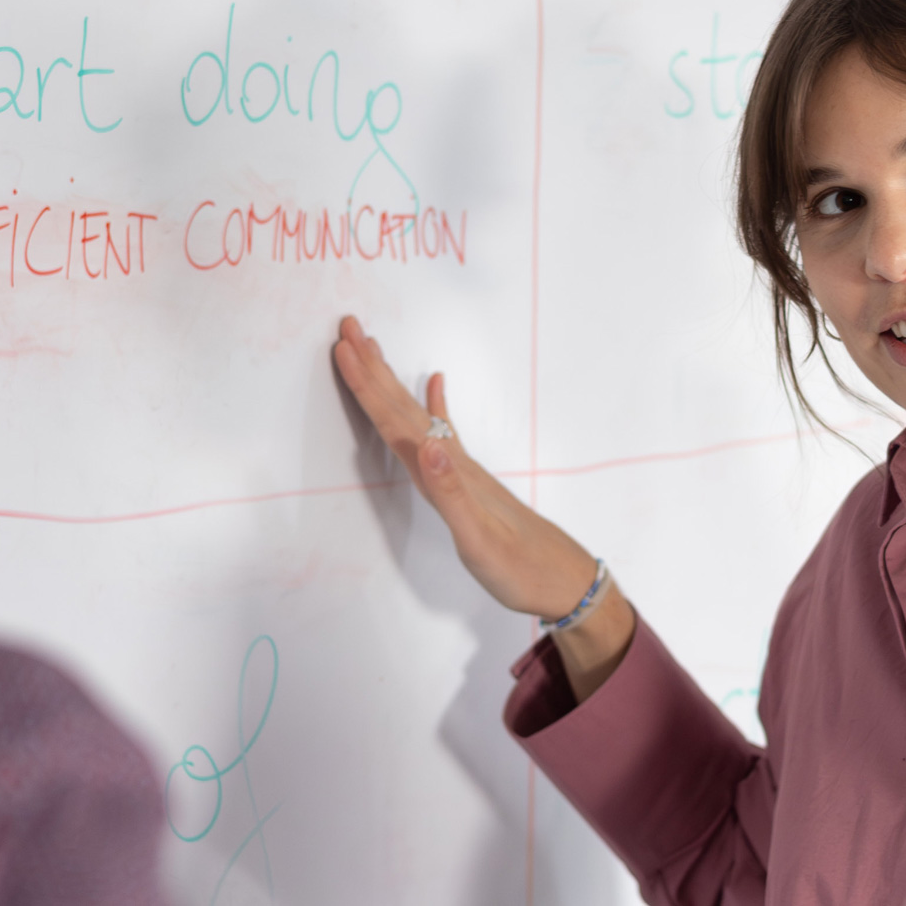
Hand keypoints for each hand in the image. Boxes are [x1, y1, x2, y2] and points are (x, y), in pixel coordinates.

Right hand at [332, 317, 634, 697]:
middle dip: (372, 369)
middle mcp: (452, 461)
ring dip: (392, 382)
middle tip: (348, 326)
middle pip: (404, 407)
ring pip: (417, 414)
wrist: (562, 580)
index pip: (398, 421)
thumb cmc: (519, 566)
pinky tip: (438, 383)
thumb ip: (451, 493)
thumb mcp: (479, 539)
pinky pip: (444, 432)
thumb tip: (428, 443)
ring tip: (373, 349)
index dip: (368, 386)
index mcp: (447, 471)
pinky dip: (436, 405)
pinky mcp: (470, 481)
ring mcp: (462, 468)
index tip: (343, 347)